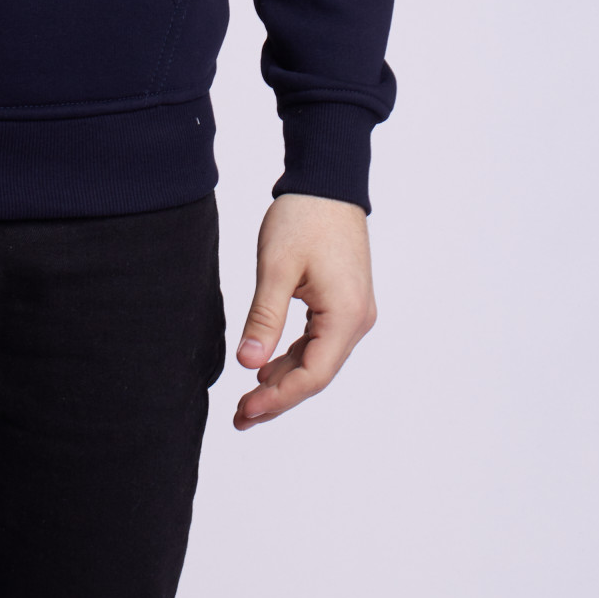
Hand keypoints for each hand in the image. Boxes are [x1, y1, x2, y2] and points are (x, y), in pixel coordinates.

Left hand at [233, 192, 376, 429]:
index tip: (245, 410)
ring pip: (318, 360)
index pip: (312, 376)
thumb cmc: (304, 217)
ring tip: (248, 399)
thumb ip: (264, 318)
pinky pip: (320, 341)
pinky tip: (267, 365)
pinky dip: (294, 356)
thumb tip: (247, 364)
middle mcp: (358, 320)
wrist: (328, 181)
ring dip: (285, 379)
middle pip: (317, 374)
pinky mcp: (345, 302)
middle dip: (279, 397)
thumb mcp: (277, 267)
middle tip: (240, 416)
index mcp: (345, 316)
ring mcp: (354, 312)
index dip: (278, 399)